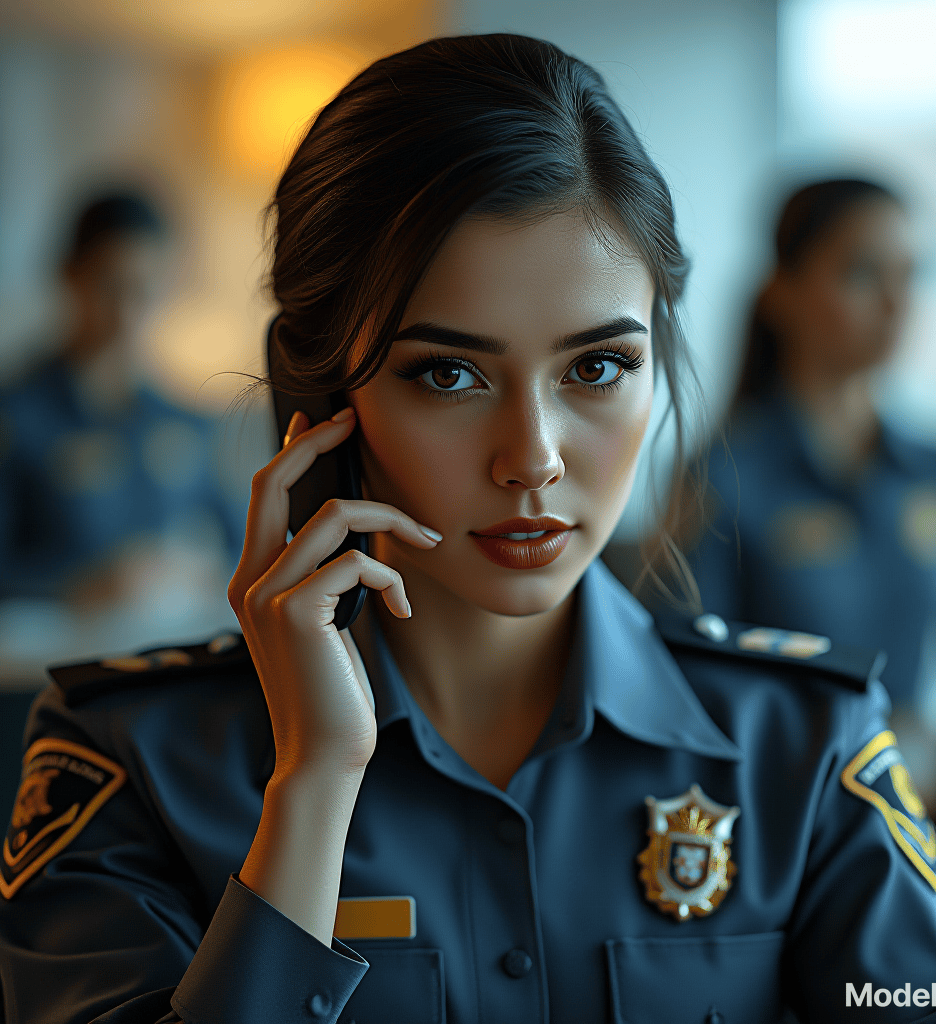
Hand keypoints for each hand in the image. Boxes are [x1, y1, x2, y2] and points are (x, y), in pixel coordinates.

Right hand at [228, 408, 440, 775]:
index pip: (265, 496)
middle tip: (352, 419)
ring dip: (391, 520)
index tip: (322, 422)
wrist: (323, 753)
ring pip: (332, 516)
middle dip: (317, 443)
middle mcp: (248, 580)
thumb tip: (359, 539)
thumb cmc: (333, 689)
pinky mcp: (295, 612)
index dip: (292, 451)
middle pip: (275, 482)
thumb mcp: (325, 622)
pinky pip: (358, 562)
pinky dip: (393, 577)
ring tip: (426, 541)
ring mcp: (265, 594)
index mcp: (252, 579)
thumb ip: (326, 578)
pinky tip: (404, 608)